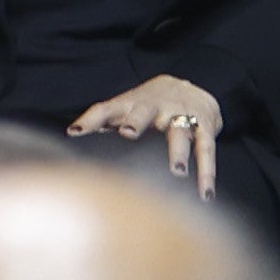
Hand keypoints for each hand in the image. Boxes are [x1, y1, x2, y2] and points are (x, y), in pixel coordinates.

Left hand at [68, 74, 224, 193]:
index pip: (105, 108)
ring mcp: (181, 116)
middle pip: (144, 112)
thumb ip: (102, 120)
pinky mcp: (204, 126)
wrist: (190, 84)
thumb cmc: (148, 103)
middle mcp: (155, 106)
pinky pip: (206, 150)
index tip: (76, 132)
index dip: (90, 119)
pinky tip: (205, 194)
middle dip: (136, 121)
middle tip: (128, 133)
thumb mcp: (125, 107)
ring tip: (177, 171)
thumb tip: (72, 133)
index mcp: (131, 103)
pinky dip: (207, 173)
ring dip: (178, 151)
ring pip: (179, 132)